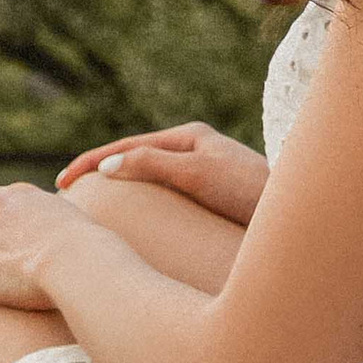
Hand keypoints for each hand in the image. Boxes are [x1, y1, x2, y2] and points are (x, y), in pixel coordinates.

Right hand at [55, 121, 267, 228]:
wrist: (301, 217)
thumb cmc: (253, 193)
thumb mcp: (199, 175)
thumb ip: (154, 165)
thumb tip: (108, 167)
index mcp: (191, 136)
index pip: (127, 146)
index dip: (91, 163)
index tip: (61, 183)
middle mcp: (198, 150)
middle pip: (135, 159)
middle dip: (100, 173)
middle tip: (66, 196)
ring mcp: (206, 173)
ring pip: (150, 179)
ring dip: (119, 189)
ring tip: (92, 209)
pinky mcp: (215, 198)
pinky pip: (167, 197)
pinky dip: (143, 205)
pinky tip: (136, 226)